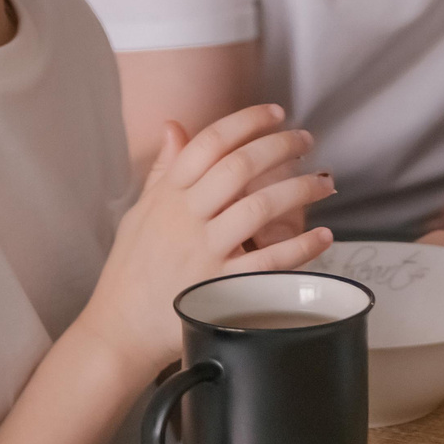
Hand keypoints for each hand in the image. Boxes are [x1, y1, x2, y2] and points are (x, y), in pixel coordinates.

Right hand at [76, 105, 337, 377]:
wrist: (118, 331)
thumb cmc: (131, 271)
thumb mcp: (140, 213)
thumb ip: (163, 171)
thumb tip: (175, 126)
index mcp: (167, 197)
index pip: (207, 144)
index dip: (245, 122)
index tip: (274, 113)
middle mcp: (184, 220)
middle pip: (238, 167)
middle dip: (279, 147)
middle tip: (306, 140)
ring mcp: (203, 253)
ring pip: (258, 208)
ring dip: (299, 190)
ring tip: (324, 183)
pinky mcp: (219, 289)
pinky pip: (268, 263)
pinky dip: (300, 248)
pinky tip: (323, 236)